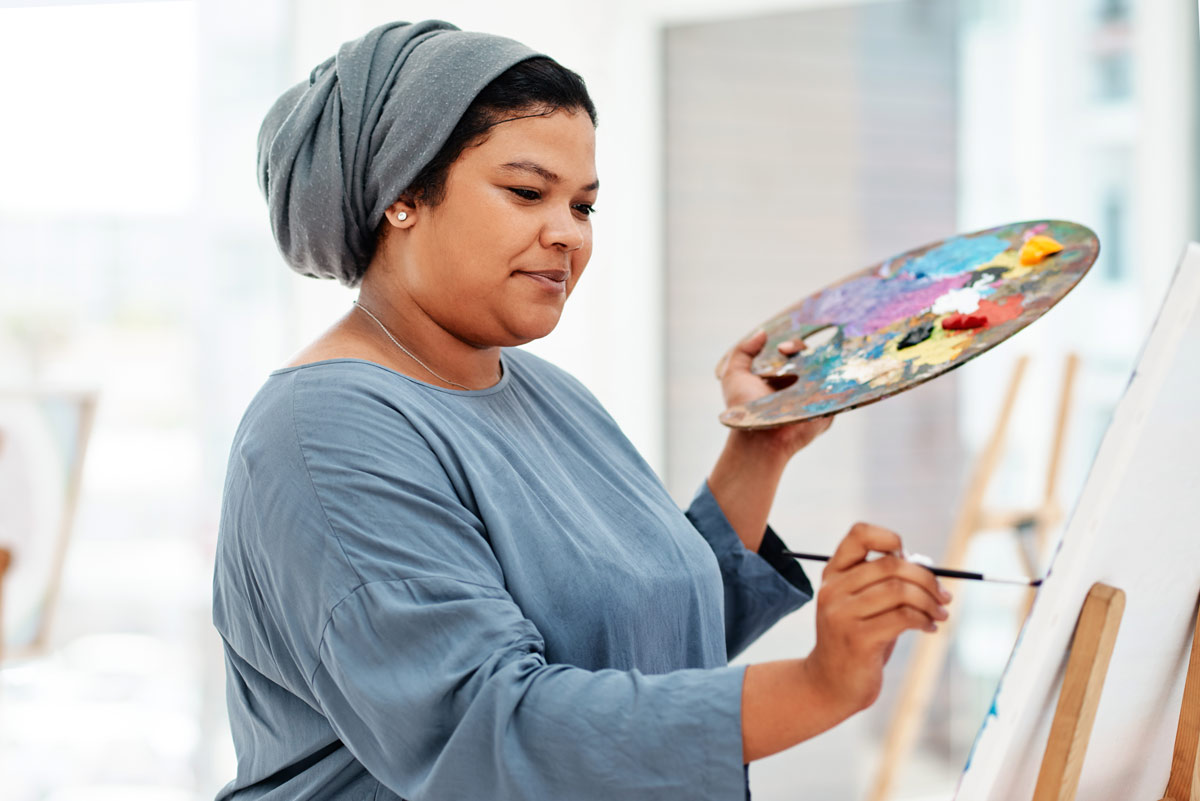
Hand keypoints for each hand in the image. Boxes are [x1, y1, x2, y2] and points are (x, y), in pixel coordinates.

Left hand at [714, 329, 832, 458]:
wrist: (757, 438)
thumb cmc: (743, 410)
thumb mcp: (733, 375)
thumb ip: (742, 351)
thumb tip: (763, 332)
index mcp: (781, 374)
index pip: (794, 351)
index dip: (791, 345)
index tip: (781, 348)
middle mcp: (800, 383)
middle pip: (812, 356)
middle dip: (803, 350)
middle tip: (788, 353)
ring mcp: (815, 395)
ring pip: (827, 369)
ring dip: (821, 360)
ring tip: (804, 362)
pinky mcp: (826, 408)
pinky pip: (838, 389)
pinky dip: (836, 378)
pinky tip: (828, 369)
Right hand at [803, 523, 951, 714]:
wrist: (831, 684)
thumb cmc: (858, 639)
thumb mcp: (865, 605)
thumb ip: (887, 582)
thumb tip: (927, 566)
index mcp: (833, 573)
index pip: (859, 535)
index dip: (888, 537)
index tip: (908, 557)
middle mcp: (833, 589)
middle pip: (890, 564)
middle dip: (926, 578)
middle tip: (943, 595)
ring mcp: (842, 614)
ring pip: (899, 590)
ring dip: (930, 602)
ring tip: (940, 614)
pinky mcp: (858, 639)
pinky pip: (903, 617)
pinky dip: (925, 620)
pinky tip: (929, 628)